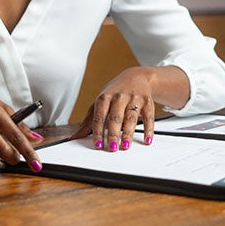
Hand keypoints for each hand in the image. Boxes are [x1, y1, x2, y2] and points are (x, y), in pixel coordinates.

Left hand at [71, 66, 187, 150]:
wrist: (136, 77)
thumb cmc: (115, 92)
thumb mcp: (101, 101)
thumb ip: (89, 120)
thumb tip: (76, 136)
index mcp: (105, 97)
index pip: (100, 116)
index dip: (98, 131)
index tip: (98, 145)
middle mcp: (119, 97)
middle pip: (115, 117)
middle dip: (113, 133)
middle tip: (112, 148)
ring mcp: (134, 98)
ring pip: (131, 117)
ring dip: (128, 133)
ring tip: (125, 146)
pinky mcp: (147, 102)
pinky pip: (148, 117)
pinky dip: (148, 129)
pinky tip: (146, 140)